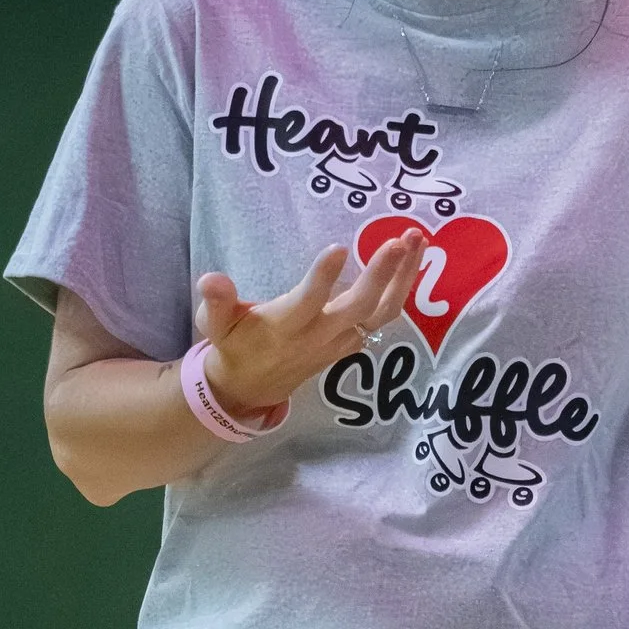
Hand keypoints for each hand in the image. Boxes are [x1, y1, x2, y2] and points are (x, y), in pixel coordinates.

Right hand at [196, 236, 425, 416]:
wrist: (252, 388)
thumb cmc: (233, 345)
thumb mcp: (215, 325)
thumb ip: (216, 302)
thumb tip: (212, 280)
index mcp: (285, 327)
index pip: (308, 302)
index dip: (323, 277)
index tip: (339, 247)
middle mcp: (319, 335)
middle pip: (359, 307)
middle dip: (382, 274)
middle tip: (400, 240)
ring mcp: (341, 341)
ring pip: (381, 312)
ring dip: (403, 278)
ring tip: (417, 240)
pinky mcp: (352, 341)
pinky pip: (384, 317)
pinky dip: (401, 289)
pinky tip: (411, 260)